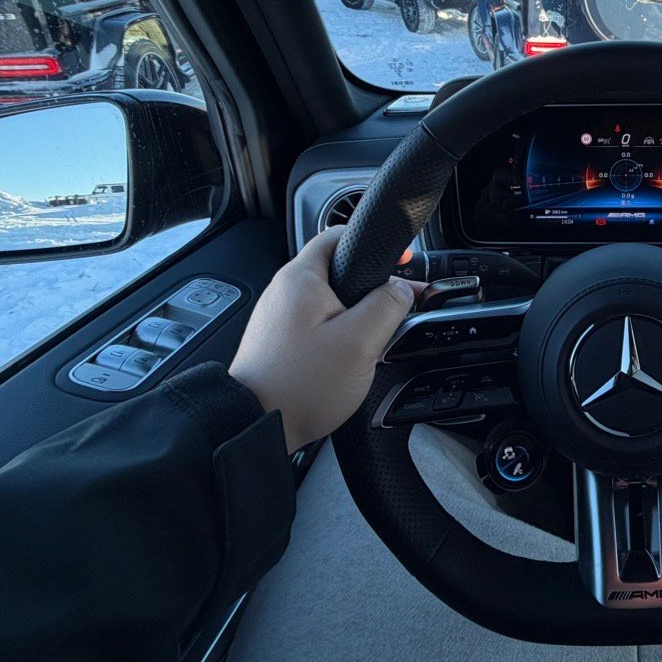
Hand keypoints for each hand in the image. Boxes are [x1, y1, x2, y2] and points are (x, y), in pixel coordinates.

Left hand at [230, 226, 416, 452]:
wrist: (257, 425)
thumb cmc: (300, 385)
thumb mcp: (359, 342)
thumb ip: (388, 307)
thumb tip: (403, 289)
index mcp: (301, 278)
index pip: (339, 235)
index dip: (377, 245)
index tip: (403, 260)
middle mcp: (285, 291)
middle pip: (339, 271)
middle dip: (373, 287)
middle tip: (397, 307)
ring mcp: (280, 316)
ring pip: (331, 301)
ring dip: (358, 315)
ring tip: (376, 339)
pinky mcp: (281, 339)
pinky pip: (320, 324)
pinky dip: (340, 333)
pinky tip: (352, 356)